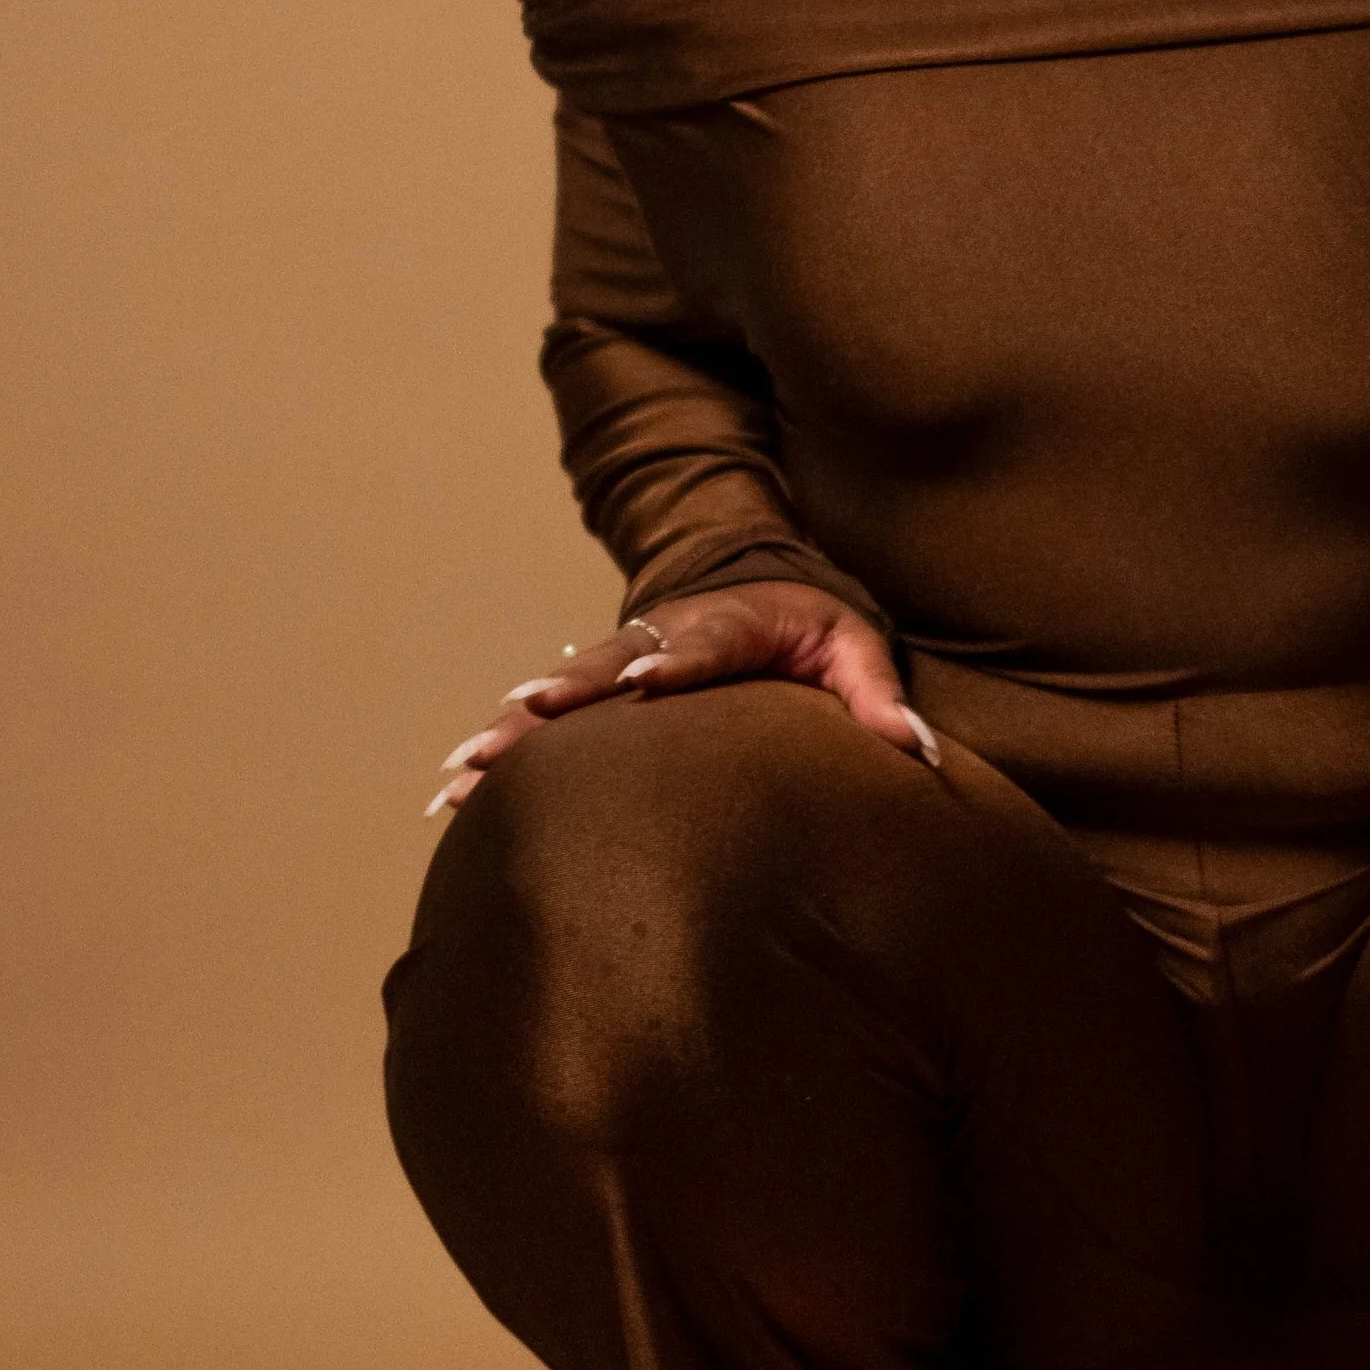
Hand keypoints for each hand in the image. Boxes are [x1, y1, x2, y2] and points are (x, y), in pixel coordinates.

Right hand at [424, 583, 939, 817]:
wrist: (764, 581)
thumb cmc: (818, 624)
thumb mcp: (857, 647)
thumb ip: (880, 698)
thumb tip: (917, 753)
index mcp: (731, 624)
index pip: (699, 644)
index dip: (670, 664)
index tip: (638, 685)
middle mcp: (662, 636)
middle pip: (605, 667)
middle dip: (560, 697)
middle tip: (516, 724)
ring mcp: (622, 656)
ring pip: (559, 692)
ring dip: (509, 730)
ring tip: (461, 771)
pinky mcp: (598, 684)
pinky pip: (543, 718)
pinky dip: (499, 745)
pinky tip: (452, 789)